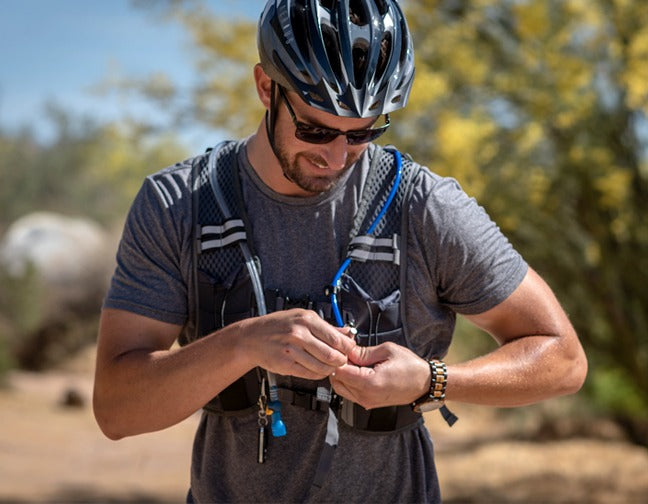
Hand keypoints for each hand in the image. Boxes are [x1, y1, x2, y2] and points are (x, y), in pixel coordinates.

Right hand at [238, 309, 356, 379]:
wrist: (252, 337)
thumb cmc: (278, 325)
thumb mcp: (302, 317)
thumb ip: (326, 327)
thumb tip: (347, 332)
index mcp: (306, 320)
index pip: (336, 338)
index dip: (347, 347)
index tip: (349, 350)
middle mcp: (299, 334)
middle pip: (331, 354)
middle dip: (340, 360)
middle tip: (341, 361)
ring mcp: (291, 350)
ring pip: (322, 367)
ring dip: (330, 369)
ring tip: (330, 366)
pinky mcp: (286, 364)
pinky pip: (309, 374)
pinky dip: (318, 375)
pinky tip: (318, 370)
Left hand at [330, 342, 429, 408]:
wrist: (425, 384)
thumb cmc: (411, 367)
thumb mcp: (387, 350)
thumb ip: (363, 352)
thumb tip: (347, 351)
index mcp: (370, 382)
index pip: (339, 372)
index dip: (338, 358)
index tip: (343, 350)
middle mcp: (366, 396)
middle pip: (337, 381)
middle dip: (338, 367)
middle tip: (349, 354)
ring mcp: (367, 402)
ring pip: (341, 388)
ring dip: (343, 374)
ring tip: (356, 362)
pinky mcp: (369, 403)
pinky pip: (350, 393)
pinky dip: (350, 381)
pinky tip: (360, 370)